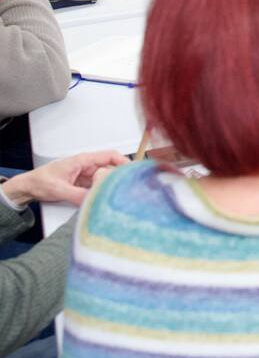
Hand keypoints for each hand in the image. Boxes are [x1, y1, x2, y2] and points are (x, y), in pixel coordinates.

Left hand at [1, 149, 127, 207]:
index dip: (123, 162)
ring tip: (115, 195)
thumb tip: (92, 201)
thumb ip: (77, 195)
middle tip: (124, 188)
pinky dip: (101, 192)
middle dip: (117, 177)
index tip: (132, 171)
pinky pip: (97, 187)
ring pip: (105, 179)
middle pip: (110, 168)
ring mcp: (86, 176)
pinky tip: (104, 199)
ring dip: (109, 186)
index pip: (110, 156)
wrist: (27, 188)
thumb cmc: (39, 181)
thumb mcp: (58, 189)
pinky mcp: (83, 184)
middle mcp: (87, 166)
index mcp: (83, 160)